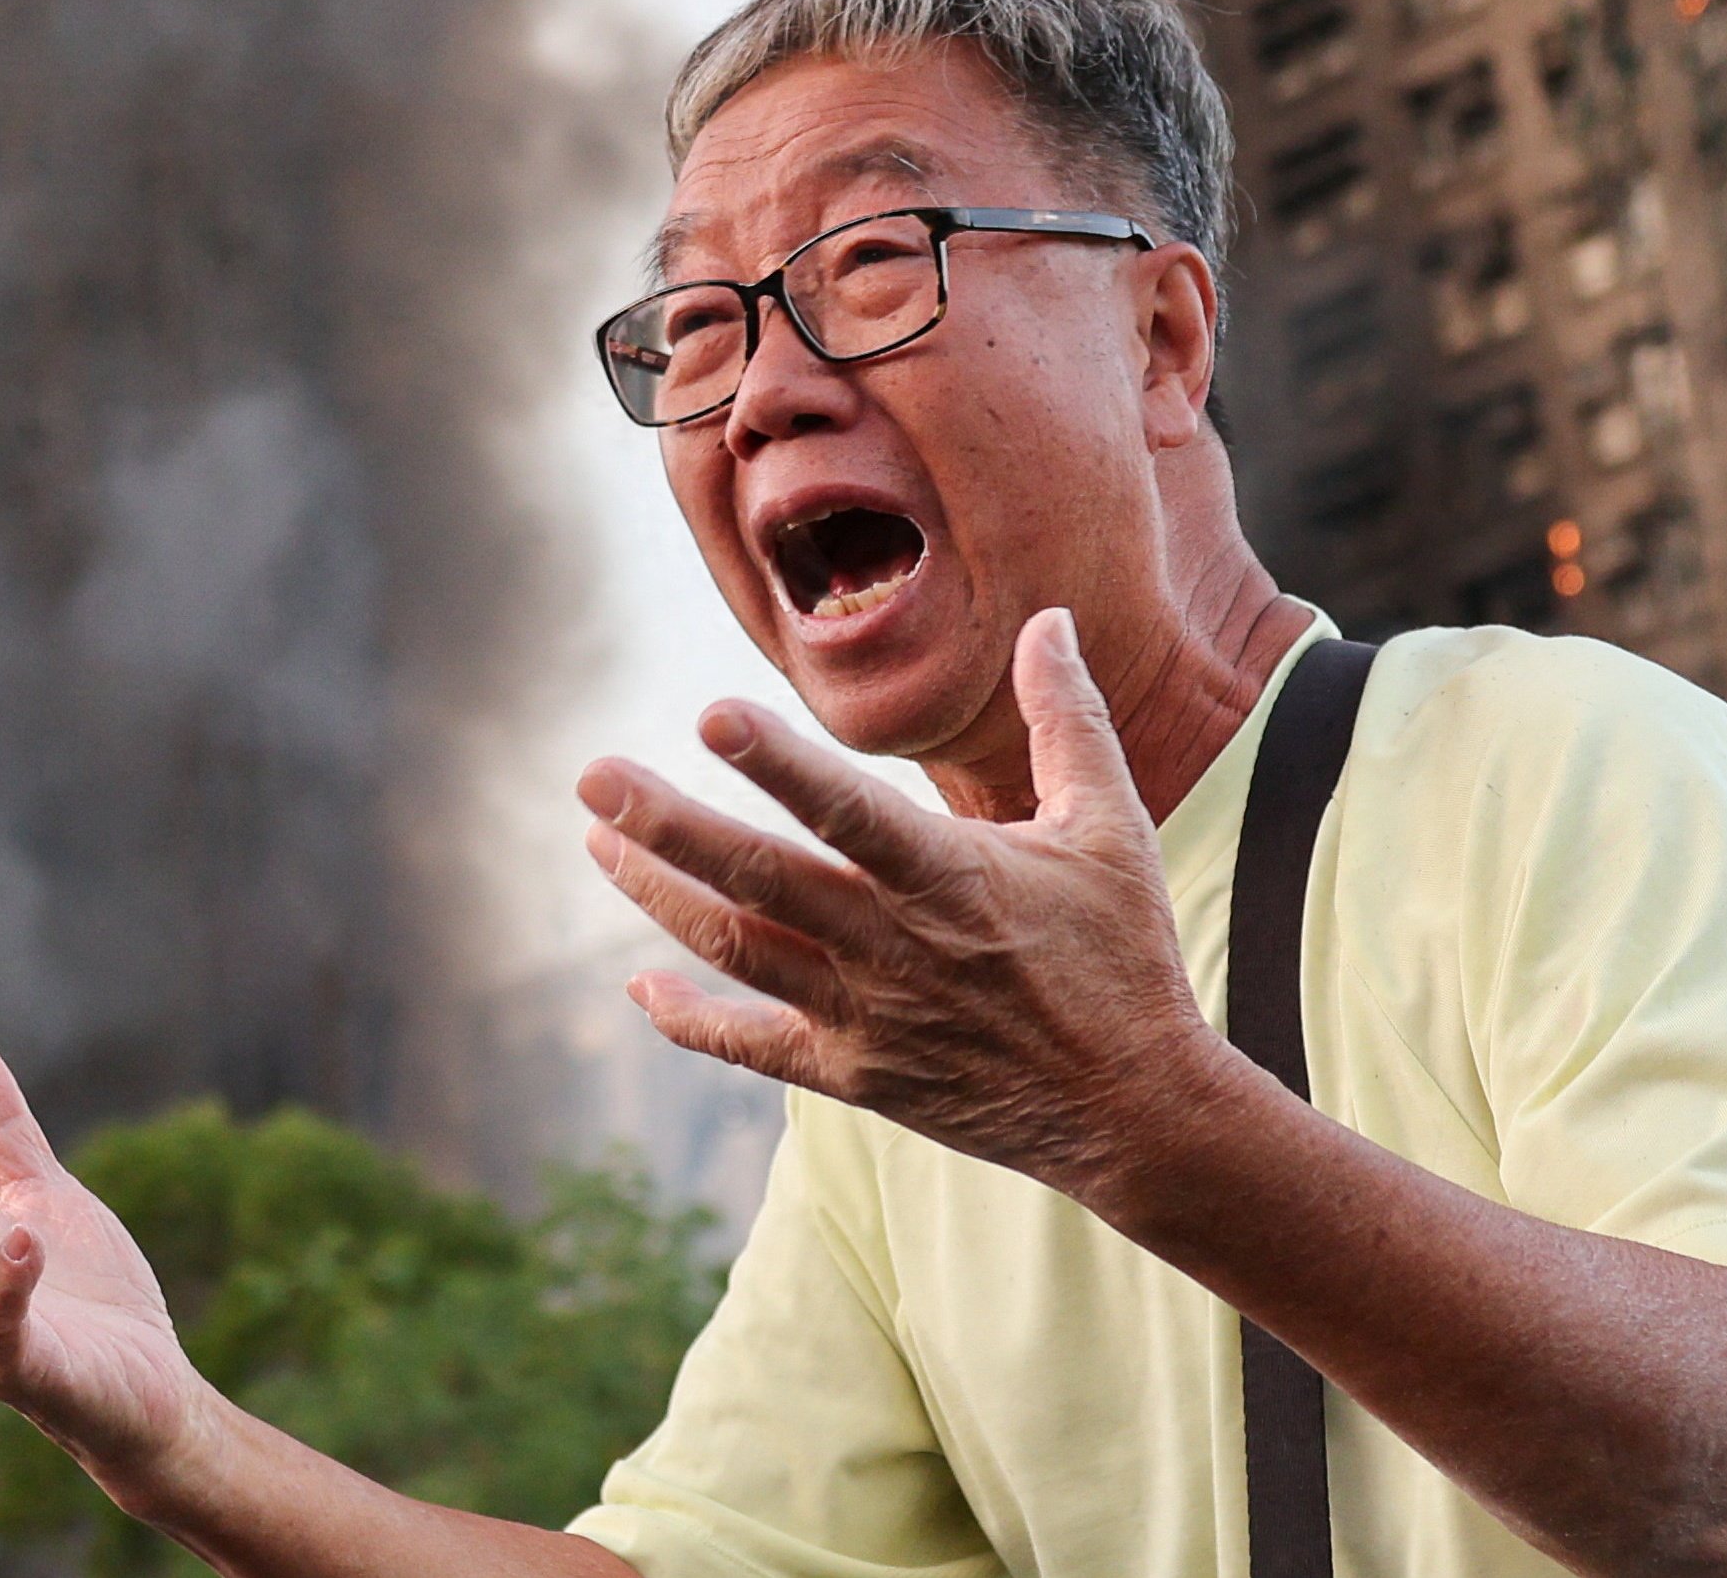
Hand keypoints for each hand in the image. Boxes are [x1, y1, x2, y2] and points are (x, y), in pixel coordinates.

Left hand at [582, 608, 1247, 1197]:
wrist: (1133, 1111)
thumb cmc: (1122, 954)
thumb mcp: (1111, 827)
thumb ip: (1069, 717)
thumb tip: (1048, 616)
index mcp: (954, 878)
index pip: (850, 812)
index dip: (778, 764)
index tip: (708, 714)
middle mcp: (895, 948)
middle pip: (761, 880)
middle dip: (668, 827)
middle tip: (593, 776)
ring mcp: (867, 1017)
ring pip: (739, 951)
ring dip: (660, 896)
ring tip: (595, 842)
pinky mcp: (855, 1076)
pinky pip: (753, 1047)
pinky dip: (691, 1021)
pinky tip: (641, 987)